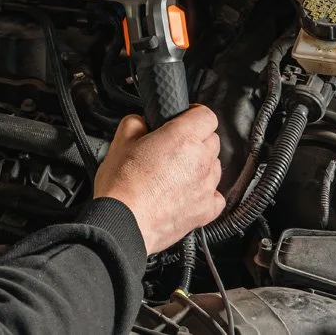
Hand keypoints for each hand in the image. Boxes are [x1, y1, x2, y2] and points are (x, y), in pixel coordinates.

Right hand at [94, 106, 224, 254]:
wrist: (123, 222)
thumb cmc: (122, 186)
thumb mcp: (120, 141)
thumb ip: (136, 123)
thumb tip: (142, 122)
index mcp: (182, 138)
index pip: (206, 115)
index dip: (194, 113)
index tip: (184, 118)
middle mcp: (200, 161)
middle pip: (212, 140)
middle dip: (196, 139)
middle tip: (173, 145)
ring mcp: (206, 187)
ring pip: (215, 166)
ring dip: (201, 164)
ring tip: (176, 171)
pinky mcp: (206, 211)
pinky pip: (216, 194)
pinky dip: (205, 191)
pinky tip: (187, 191)